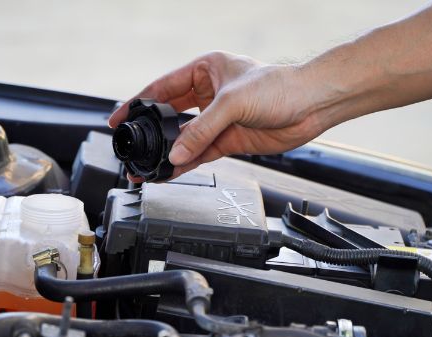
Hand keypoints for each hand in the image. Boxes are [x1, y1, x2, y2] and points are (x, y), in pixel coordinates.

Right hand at [108, 51, 325, 180]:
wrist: (311, 106)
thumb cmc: (280, 87)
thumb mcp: (233, 102)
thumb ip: (201, 129)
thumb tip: (176, 153)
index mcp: (205, 70)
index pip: (162, 87)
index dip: (138, 103)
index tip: (119, 117)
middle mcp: (208, 94)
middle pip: (169, 115)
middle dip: (151, 132)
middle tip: (132, 146)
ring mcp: (217, 119)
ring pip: (183, 138)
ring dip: (167, 152)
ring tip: (147, 166)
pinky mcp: (227, 139)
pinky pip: (199, 153)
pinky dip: (185, 163)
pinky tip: (171, 171)